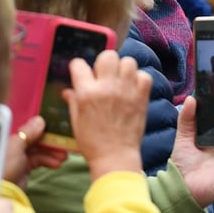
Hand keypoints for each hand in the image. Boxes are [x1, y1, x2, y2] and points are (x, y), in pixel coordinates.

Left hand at [3, 115, 68, 186]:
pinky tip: (57, 164)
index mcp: (12, 138)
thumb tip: (40, 119)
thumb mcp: (16, 146)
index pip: (31, 130)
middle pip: (37, 140)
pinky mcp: (25, 169)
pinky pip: (39, 161)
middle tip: (65, 144)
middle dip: (51, 142)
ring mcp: (20, 158)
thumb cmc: (5, 166)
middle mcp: (15, 146)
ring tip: (64, 157)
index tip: (58, 129)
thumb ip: (28, 132)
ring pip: (40, 151)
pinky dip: (48, 161)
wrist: (1, 191)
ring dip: (53, 153)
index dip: (45, 129)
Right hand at [66, 51, 149, 180]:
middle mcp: (107, 88)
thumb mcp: (76, 121)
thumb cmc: (92, 142)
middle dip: (104, 62)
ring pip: (128, 61)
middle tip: (104, 75)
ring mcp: (126, 91)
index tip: (82, 73)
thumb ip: (73, 101)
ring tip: (120, 81)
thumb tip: (69, 90)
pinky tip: (132, 88)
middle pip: (108, 56)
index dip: (79, 67)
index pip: (79, 64)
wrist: (115, 156)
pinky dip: (139, 79)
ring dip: (123, 69)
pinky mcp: (142, 97)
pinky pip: (144, 75)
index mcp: (87, 93)